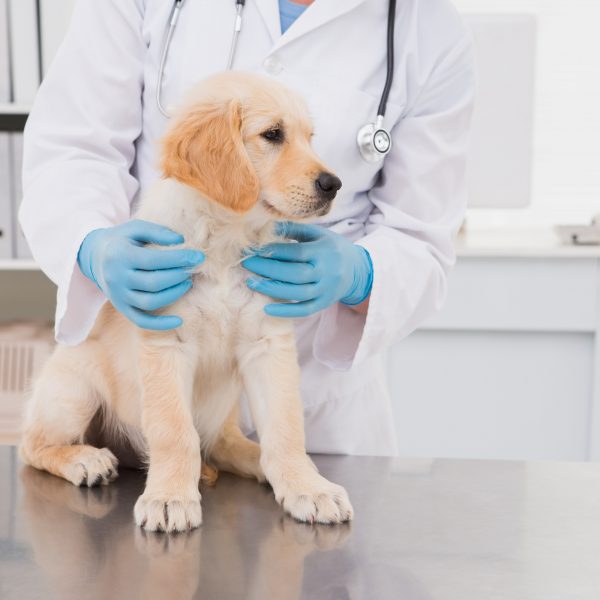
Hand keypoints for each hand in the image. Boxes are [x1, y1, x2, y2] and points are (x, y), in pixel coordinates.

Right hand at [77, 219, 203, 329]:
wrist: (94, 256)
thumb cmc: (122, 240)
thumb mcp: (135, 228)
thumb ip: (157, 232)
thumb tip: (181, 241)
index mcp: (120, 255)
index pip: (154, 260)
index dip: (179, 259)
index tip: (198, 257)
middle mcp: (117, 278)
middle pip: (153, 282)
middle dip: (178, 276)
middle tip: (193, 269)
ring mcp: (118, 295)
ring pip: (149, 302)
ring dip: (173, 294)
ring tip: (186, 283)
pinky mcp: (122, 308)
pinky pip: (141, 321)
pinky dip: (160, 324)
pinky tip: (179, 321)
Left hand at [241, 222, 372, 317]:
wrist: (357, 269)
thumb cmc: (331, 248)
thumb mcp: (317, 234)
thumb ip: (293, 230)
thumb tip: (266, 226)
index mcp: (323, 251)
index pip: (295, 252)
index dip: (273, 251)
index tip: (252, 248)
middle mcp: (326, 271)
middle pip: (294, 273)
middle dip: (268, 269)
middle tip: (246, 264)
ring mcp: (325, 290)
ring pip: (297, 293)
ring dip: (273, 289)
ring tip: (251, 282)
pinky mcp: (323, 303)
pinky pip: (304, 310)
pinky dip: (286, 311)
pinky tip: (267, 309)